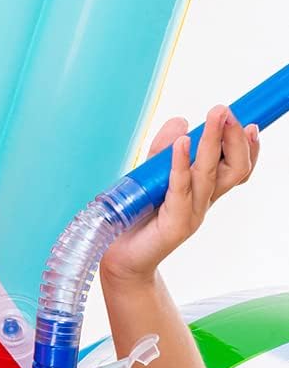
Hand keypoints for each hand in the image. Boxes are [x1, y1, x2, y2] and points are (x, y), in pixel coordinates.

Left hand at [101, 105, 260, 284]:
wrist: (118, 256)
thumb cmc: (135, 218)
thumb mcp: (150, 175)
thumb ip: (163, 151)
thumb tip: (181, 121)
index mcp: (203, 190)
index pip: (236, 167)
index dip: (247, 146)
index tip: (249, 122)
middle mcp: (203, 201)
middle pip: (233, 167)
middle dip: (234, 137)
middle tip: (226, 111)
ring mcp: (192, 213)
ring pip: (211, 174)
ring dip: (214, 142)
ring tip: (216, 116)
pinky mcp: (176, 223)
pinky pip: (181, 188)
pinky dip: (182, 163)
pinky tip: (182, 143)